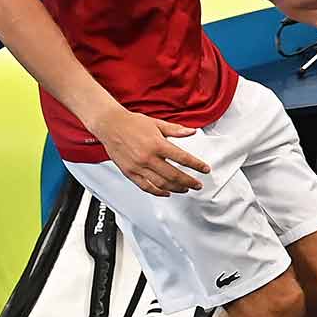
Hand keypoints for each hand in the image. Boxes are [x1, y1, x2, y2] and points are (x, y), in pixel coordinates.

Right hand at [90, 107, 209, 196]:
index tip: (205, 169)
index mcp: (157, 144)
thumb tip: (192, 132)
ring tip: (185, 189)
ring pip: (160, 183)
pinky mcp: (129, 172)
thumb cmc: (133, 123)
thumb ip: (176, 130)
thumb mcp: (157, 123)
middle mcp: (148, 157)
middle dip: (189, 181)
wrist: (110, 126)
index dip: (196, 165)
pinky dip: (157, 192)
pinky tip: (166, 193)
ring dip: (175, 188)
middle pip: (173, 174)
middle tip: (198, 184)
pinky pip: (145, 186)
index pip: (182, 158)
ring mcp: (138, 167)